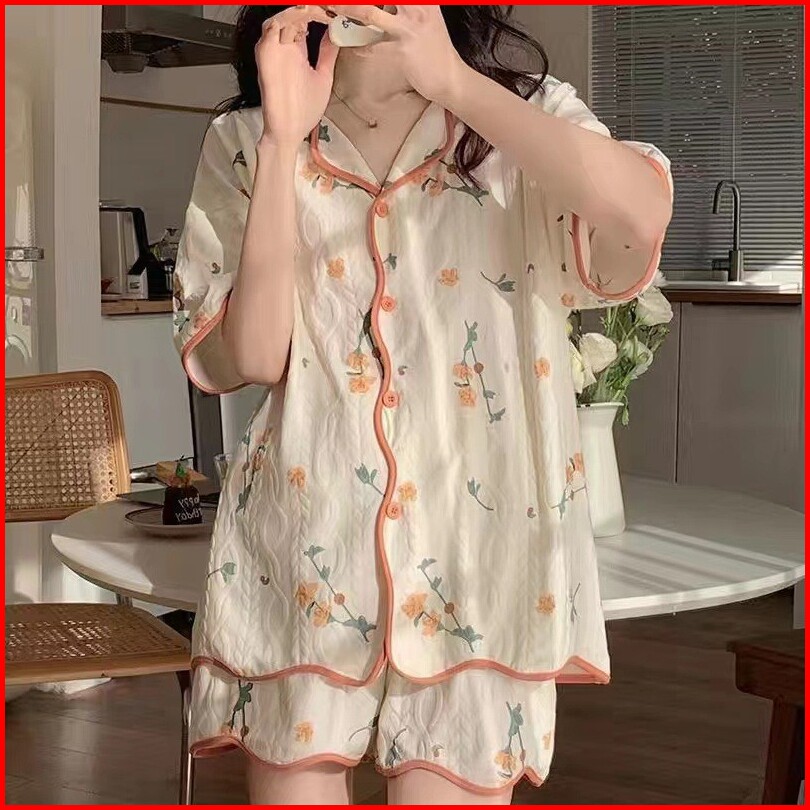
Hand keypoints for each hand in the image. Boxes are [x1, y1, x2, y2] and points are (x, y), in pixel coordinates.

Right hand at [256, 6, 338, 146]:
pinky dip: (292, 18)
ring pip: (283, 16)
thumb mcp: (323, 77)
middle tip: (331, 6)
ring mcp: (274, 49)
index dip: (320, 13)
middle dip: (311, 9)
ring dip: (302, 10)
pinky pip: (273, 27)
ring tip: (322, 10)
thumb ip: (327, 54)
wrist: (289, 132)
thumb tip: (337, 33)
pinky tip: (310, 18)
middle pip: (293, 14)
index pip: (304, 20)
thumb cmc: (303, 110)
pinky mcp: (266, 54)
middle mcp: (283, 47)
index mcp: (296, 51)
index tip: (337, 11)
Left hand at [323, 5, 466, 103]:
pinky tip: (349, 43)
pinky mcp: (402, 49)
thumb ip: (409, 5)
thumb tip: (385, 4)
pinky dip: (358, 44)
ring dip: (347, 9)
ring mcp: (409, 27)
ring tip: (333, 7)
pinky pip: (372, 45)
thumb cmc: (434, 48)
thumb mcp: (427, 15)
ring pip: (369, 12)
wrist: (448, 77)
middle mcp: (417, 7)